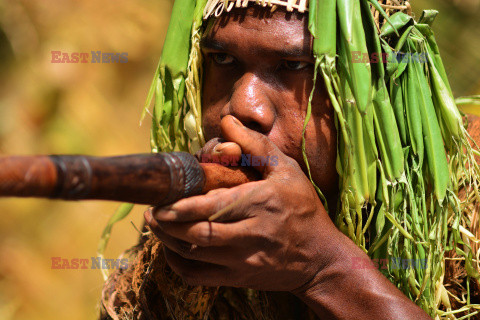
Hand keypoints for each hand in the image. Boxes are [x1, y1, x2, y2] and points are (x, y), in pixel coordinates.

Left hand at [144, 115, 342, 291]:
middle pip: (199, 233)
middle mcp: (252, 234)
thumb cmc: (303, 209)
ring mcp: (244, 260)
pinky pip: (199, 277)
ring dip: (167, 241)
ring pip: (194, 256)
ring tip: (154, 225)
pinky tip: (171, 250)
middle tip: (151, 211)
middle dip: (167, 224)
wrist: (320, 258)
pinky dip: (178, 265)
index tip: (162, 200)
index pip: (215, 207)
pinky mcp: (239, 278)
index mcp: (262, 203)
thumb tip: (227, 122)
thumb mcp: (287, 171)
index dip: (183, 207)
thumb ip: (255, 146)